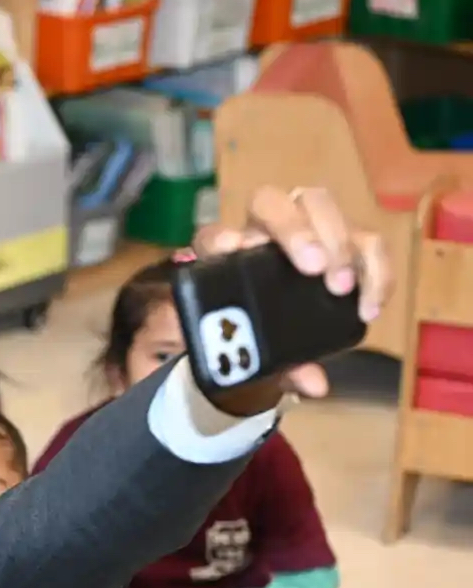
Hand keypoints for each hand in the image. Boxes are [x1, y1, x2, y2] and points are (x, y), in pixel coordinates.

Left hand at [192, 186, 390, 413]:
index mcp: (224, 259)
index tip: (235, 249)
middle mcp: (260, 233)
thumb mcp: (256, 359)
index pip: (212, 237)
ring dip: (338, 242)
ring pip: (318, 205)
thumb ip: (278, 369)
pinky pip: (366, 239)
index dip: (221, 239)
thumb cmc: (252, 339)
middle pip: (270, 202)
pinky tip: (371, 303)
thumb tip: (315, 385)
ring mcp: (305, 230)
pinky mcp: (344, 240)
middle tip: (315, 269)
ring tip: (342, 289)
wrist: (270, 335)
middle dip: (296, 230)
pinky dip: (374, 268)